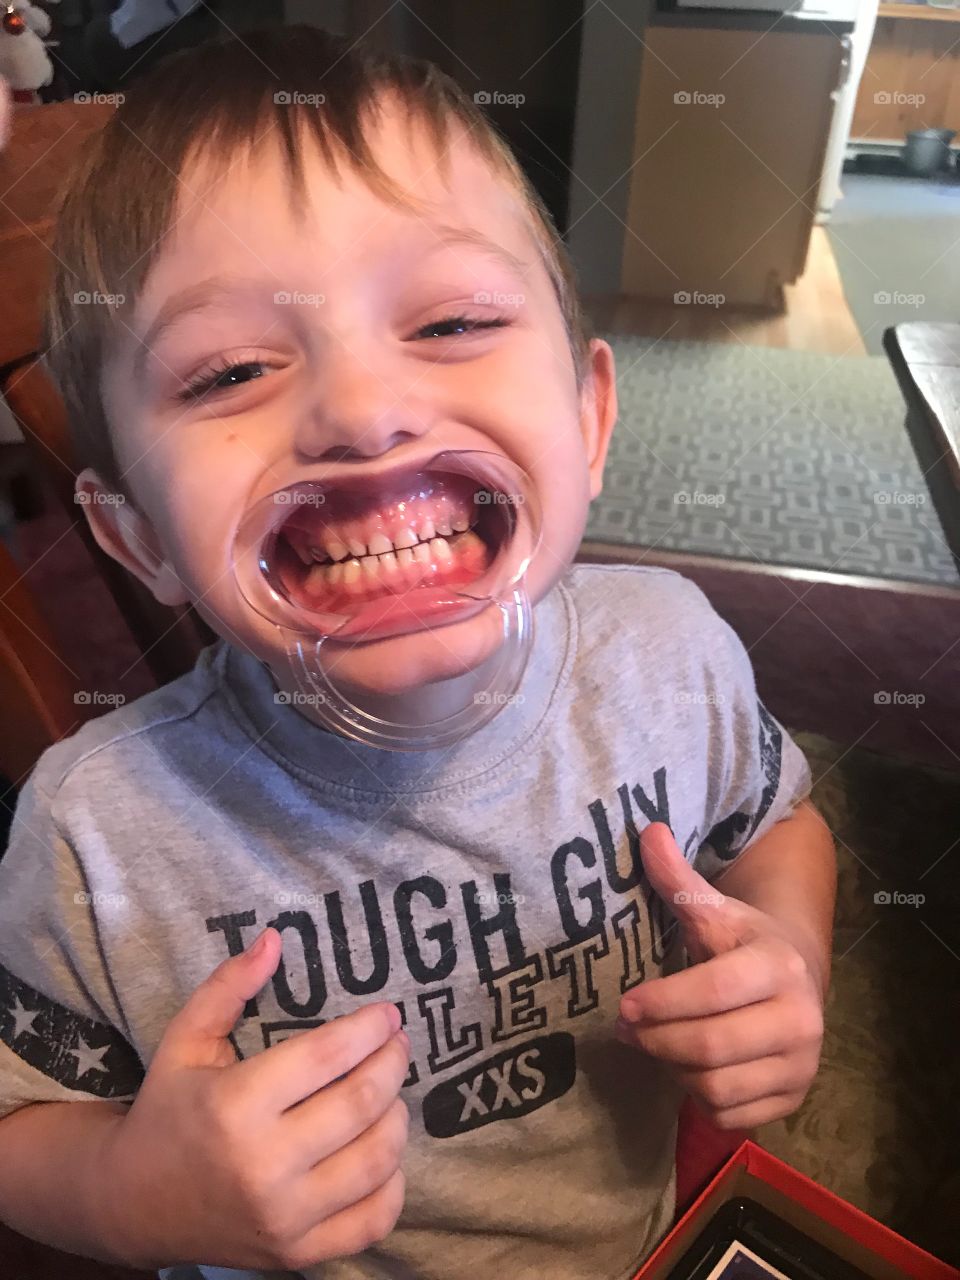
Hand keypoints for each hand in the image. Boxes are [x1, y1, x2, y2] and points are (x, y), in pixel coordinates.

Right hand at [102, 928, 409, 1270]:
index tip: (388, 1013)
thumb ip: (228, 987)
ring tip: (391, 1091)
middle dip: (392, 1062)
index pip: (327, 1056)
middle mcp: (264, 1167)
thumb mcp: (185, 1040)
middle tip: (397, 1043)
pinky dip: (392, 1181)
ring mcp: (285, 1218)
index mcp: (236, 1106)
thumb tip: (275, 938)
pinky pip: (374, 1218)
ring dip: (397, 1114)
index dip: (369, 1028)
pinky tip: (382, 1150)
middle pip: (362, 1103)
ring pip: (377, 1158)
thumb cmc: (168, 1110)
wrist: (134, 1204)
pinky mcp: (298, 1253)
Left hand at [615, 823, 824, 1129]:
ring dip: (674, 1069)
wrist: (798, 979)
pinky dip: (698, 1097)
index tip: (623, 1004)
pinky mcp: (795, 1100)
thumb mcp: (715, 909)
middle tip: (625, 1029)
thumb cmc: (743, 941)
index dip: (664, 1002)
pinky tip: (687, 1068)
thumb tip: (648, 831)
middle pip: (711, 1046)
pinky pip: (729, 1115)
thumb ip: (679, 880)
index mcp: (780, 966)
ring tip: (656, 1043)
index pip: (715, 991)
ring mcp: (803, 1064)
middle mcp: (802, 1019)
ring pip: (716, 1086)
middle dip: (657, 1040)